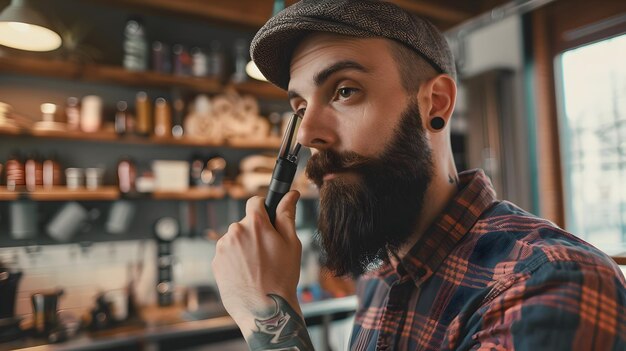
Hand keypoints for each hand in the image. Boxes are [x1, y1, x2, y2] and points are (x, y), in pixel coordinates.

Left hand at [212, 190, 302, 333]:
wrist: (264, 310)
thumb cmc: (282, 277)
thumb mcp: (292, 243)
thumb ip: (287, 214)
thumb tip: (290, 194)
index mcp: (255, 224)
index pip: (255, 202)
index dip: (263, 209)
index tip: (268, 220)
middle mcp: (235, 231)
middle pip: (245, 222)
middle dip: (255, 232)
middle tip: (268, 253)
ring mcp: (222, 248)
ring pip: (235, 238)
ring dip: (244, 246)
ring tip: (257, 267)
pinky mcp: (216, 263)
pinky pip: (227, 254)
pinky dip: (235, 260)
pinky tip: (247, 274)